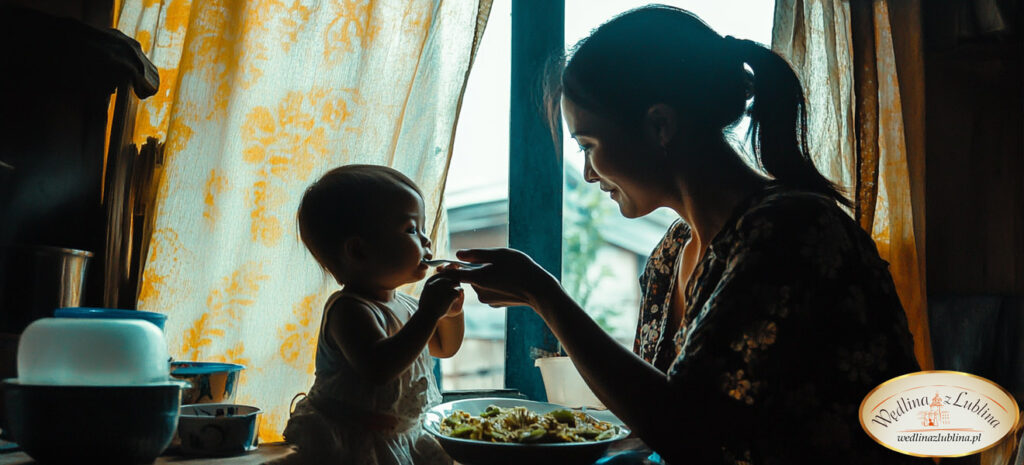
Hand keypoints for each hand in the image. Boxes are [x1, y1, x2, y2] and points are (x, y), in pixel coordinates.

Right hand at [418, 273, 462, 319]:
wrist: (427, 316)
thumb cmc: (426, 307)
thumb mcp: (426, 293)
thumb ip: (432, 285)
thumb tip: (438, 279)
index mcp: (430, 281)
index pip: (442, 274)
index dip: (447, 277)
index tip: (449, 282)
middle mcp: (437, 282)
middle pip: (450, 276)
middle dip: (453, 281)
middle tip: (455, 287)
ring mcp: (444, 288)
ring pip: (456, 282)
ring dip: (457, 287)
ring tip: (455, 293)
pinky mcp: (450, 294)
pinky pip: (459, 290)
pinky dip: (459, 294)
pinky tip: (456, 298)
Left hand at [435, 248, 561, 311]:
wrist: (539, 290)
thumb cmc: (520, 268)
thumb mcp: (499, 254)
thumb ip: (476, 254)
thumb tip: (458, 254)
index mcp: (477, 278)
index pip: (454, 274)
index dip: (447, 268)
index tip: (441, 265)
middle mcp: (479, 292)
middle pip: (471, 277)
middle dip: (478, 268)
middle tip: (496, 262)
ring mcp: (487, 300)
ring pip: (481, 284)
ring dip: (487, 277)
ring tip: (506, 271)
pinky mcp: (496, 304)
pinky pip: (489, 291)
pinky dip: (495, 285)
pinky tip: (509, 281)